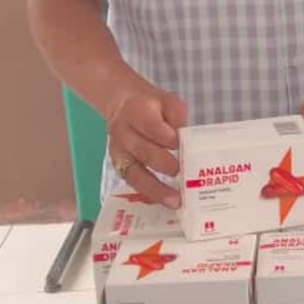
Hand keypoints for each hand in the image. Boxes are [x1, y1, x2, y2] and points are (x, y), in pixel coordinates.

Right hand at [106, 83, 187, 208]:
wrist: (122, 104)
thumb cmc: (152, 106)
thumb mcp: (168, 102)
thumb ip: (177, 119)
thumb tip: (186, 141)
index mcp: (137, 111)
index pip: (152, 126)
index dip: (169, 138)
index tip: (184, 148)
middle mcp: (123, 131)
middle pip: (143, 151)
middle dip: (165, 165)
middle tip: (184, 176)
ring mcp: (118, 150)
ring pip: (134, 173)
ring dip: (155, 188)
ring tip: (174, 200)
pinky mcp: (117, 164)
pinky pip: (132, 181)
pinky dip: (148, 192)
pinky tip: (163, 200)